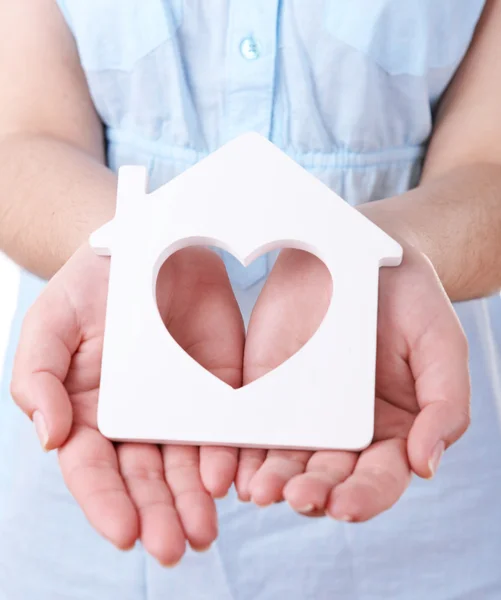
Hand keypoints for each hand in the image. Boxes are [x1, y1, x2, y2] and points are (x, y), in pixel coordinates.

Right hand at [11, 244, 244, 564]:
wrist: (142, 249)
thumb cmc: (85, 290)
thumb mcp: (48, 327)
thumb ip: (38, 382)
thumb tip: (49, 439)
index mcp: (89, 416)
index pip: (94, 471)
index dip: (106, 503)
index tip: (125, 533)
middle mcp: (136, 422)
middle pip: (146, 478)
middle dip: (159, 514)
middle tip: (175, 548)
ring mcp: (180, 406)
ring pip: (190, 464)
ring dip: (197, 500)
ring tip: (205, 529)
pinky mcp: (219, 385)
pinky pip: (227, 427)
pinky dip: (231, 456)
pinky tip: (234, 480)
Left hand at [237, 240, 469, 520]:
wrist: (362, 251)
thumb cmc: (411, 302)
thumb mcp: (441, 345)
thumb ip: (444, 405)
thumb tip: (425, 465)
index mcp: (392, 431)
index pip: (379, 478)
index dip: (365, 497)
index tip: (345, 505)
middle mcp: (344, 431)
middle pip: (327, 477)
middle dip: (313, 492)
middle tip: (298, 495)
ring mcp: (303, 411)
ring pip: (284, 459)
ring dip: (271, 480)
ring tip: (259, 490)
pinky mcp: (268, 388)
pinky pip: (253, 424)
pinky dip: (242, 447)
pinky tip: (234, 465)